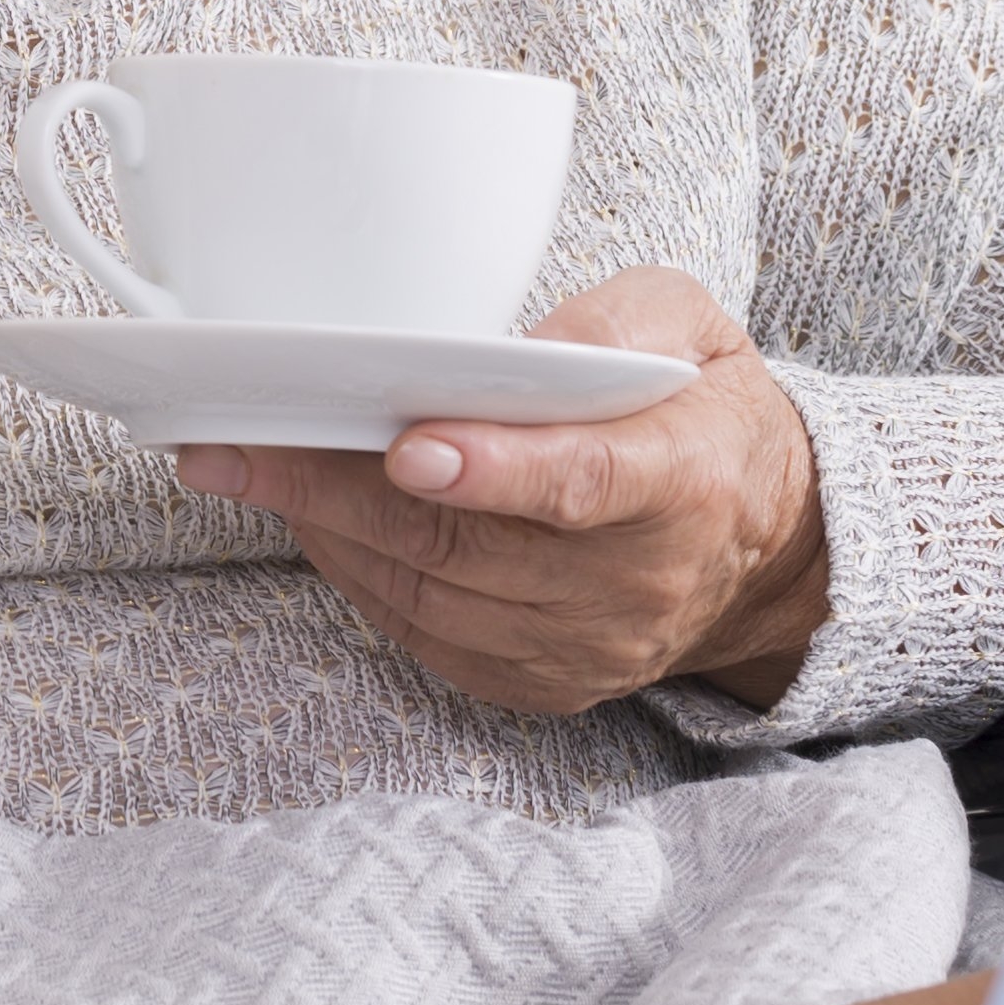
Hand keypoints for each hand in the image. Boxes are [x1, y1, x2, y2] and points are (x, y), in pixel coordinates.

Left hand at [174, 267, 824, 714]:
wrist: (765, 539)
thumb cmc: (699, 407)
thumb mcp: (687, 323)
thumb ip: (610, 322)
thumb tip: (507, 349)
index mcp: (685, 478)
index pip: (585, 482)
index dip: (494, 471)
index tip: (408, 448)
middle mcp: (640, 580)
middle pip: (472, 546)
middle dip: (339, 492)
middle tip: (238, 445)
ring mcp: (591, 645)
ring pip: (433, 595)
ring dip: (328, 532)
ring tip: (248, 470)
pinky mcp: (547, 682)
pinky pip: (429, 636)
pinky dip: (360, 578)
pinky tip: (314, 524)